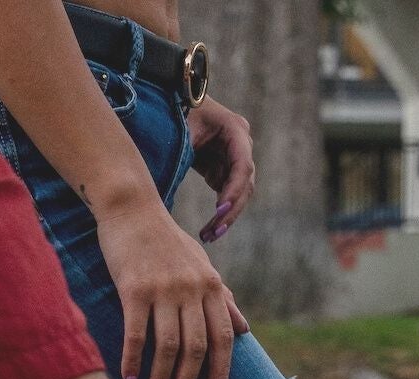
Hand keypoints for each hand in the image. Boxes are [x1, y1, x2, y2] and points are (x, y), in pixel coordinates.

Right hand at [97, 197, 246, 378]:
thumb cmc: (167, 242)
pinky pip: (136, 334)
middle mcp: (192, 289)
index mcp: (212, 286)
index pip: (223, 338)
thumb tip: (245, 330)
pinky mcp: (134, 289)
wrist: (132, 208)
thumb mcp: (202, 266)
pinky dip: (133, 361)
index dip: (220, 372)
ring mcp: (163, 289)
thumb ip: (223, 299)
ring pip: (168, 346)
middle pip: (196, 349)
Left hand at [188, 96, 253, 243]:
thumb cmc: (176, 111)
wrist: (173, 101)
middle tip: (215, 232)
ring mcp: (235, 156)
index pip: (242, 165)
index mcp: (234, 129)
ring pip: (239, 192)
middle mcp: (240, 143)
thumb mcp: (180, 131)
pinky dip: (220, 211)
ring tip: (209, 236)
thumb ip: (184, 154)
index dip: (234, 190)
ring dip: (226, 215)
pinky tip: (209, 229)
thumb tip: (174, 184)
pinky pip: (227, 193)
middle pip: (245, 183)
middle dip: (231, 210)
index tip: (220, 211)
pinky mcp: (225, 167)